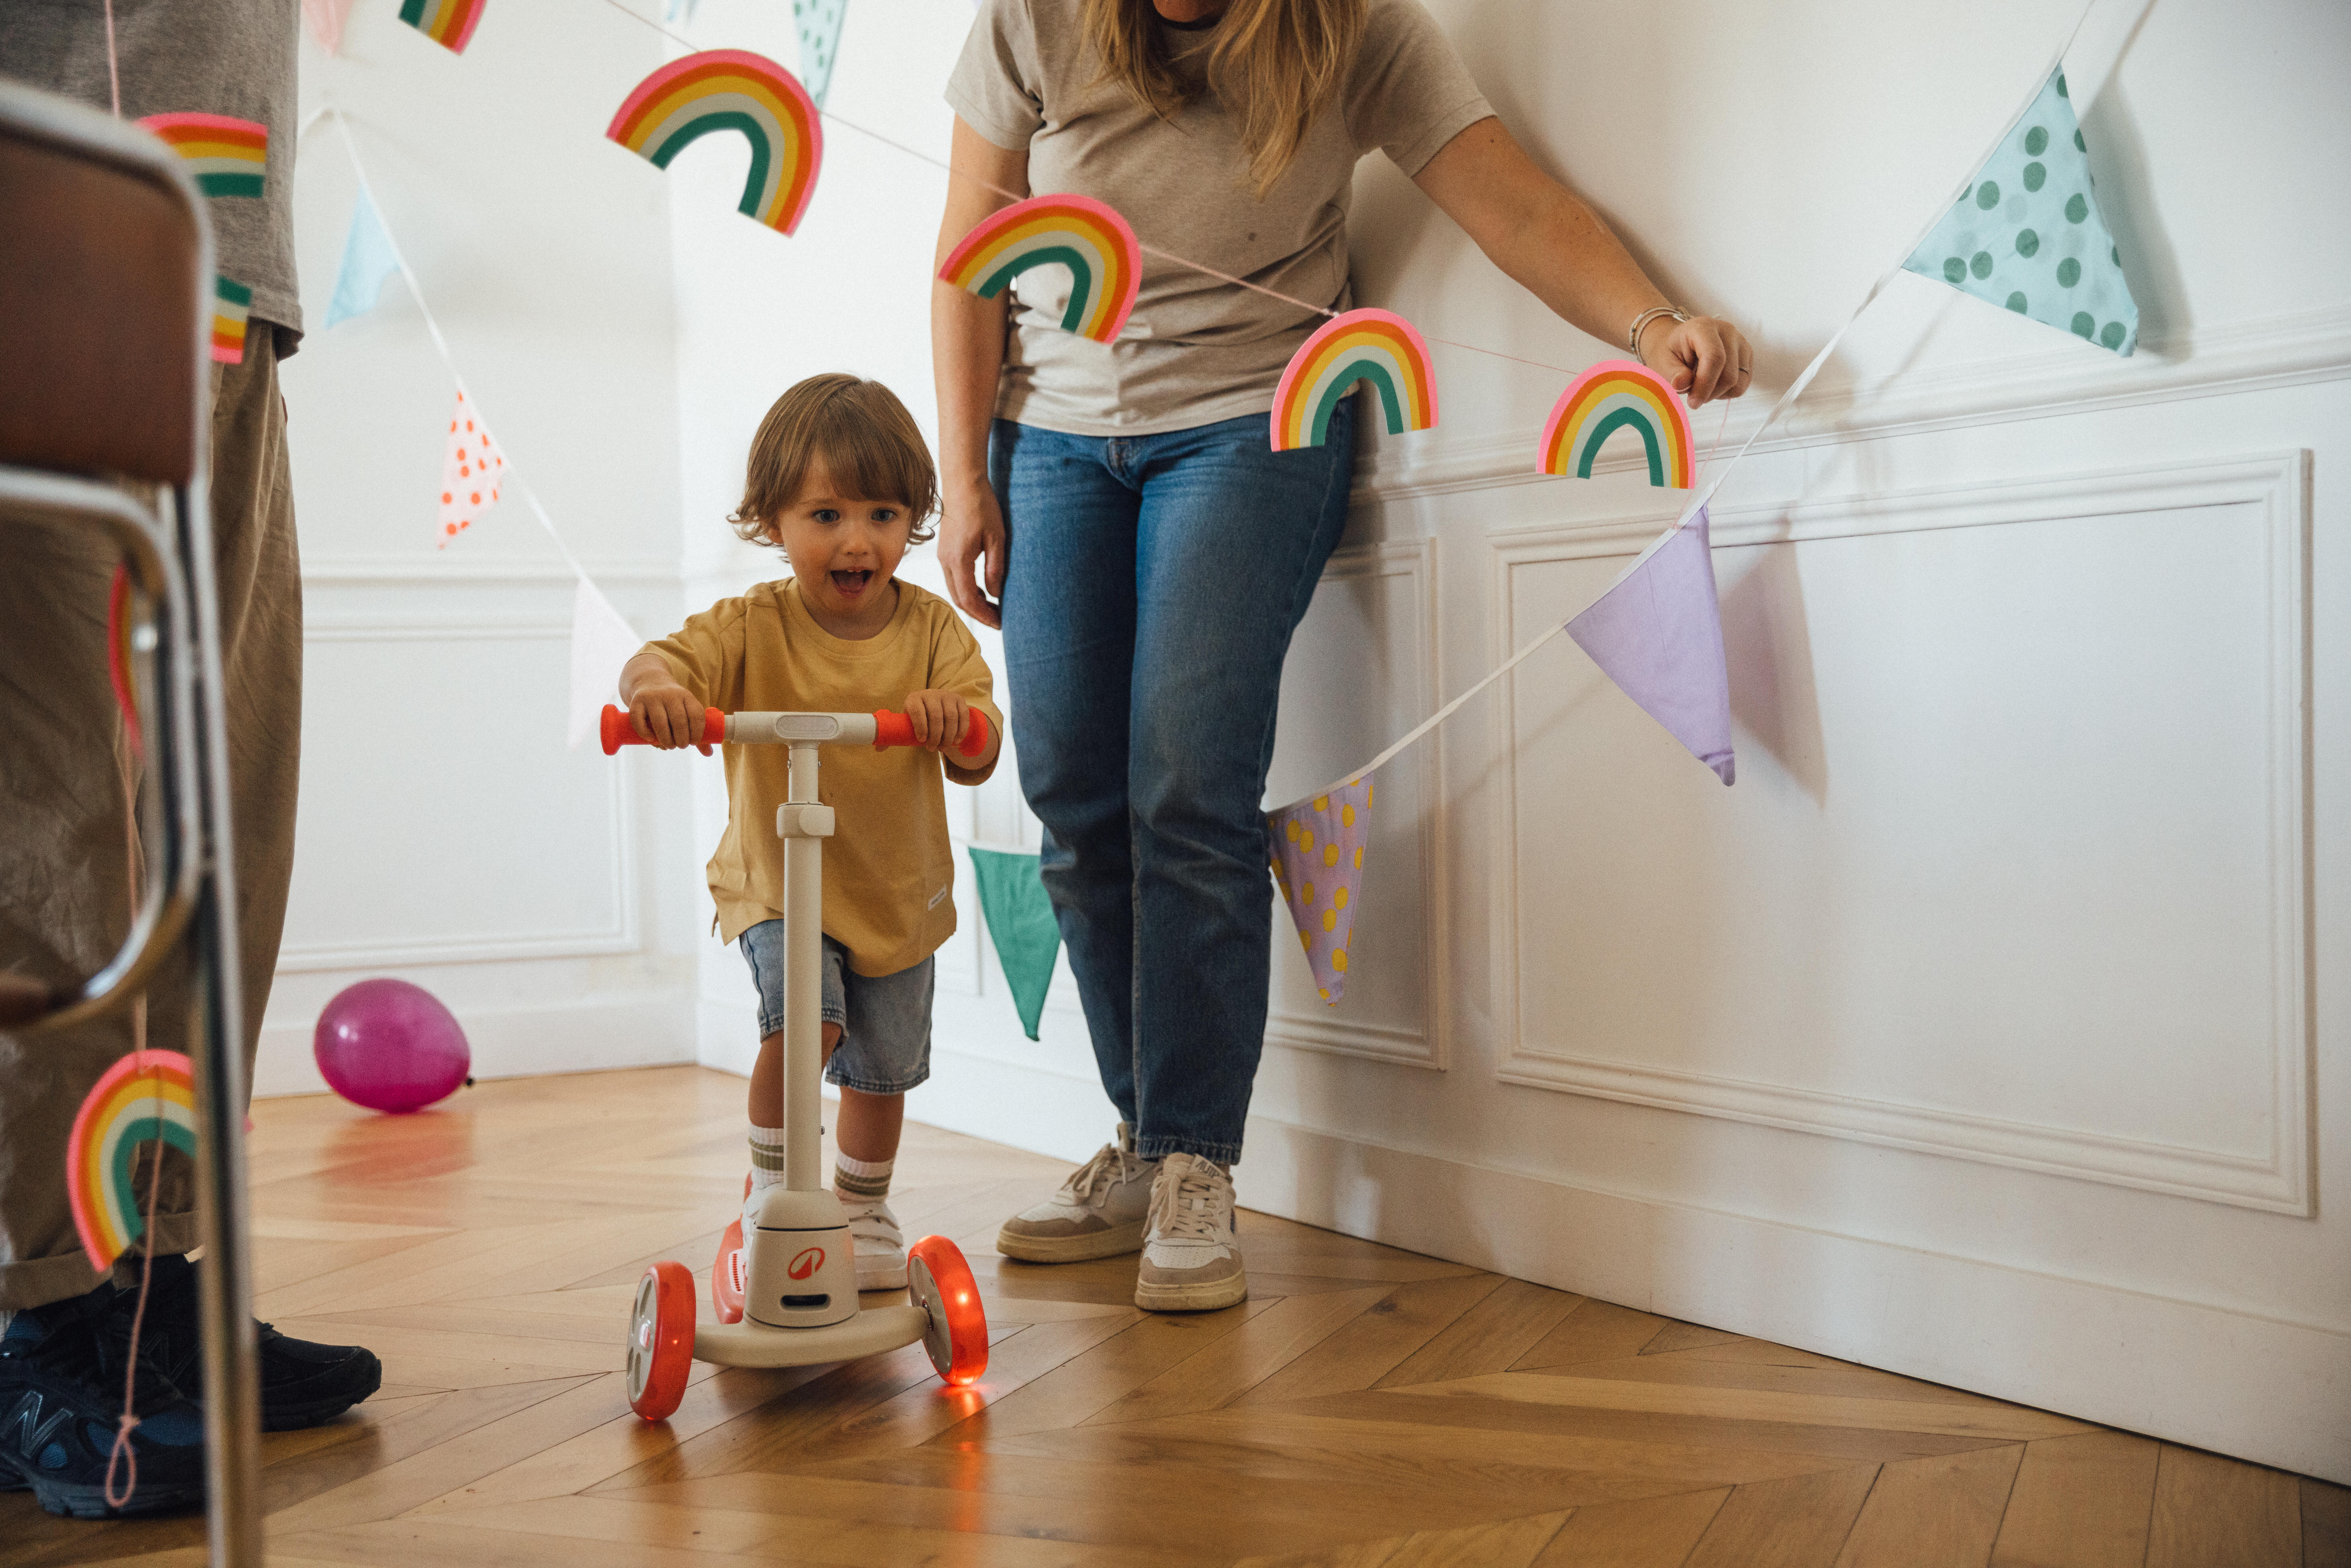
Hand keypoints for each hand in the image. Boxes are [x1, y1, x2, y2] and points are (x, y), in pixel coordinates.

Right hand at [629, 682, 710, 753]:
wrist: (650, 682)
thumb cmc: (672, 704)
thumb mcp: (686, 710)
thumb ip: (696, 731)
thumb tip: (709, 754)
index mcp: (686, 696)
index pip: (696, 715)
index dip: (697, 732)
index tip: (693, 742)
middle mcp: (670, 695)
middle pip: (679, 721)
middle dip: (682, 739)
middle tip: (681, 746)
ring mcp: (652, 697)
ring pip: (660, 722)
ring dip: (666, 739)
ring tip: (669, 746)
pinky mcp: (637, 701)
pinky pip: (639, 720)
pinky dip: (645, 732)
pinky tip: (651, 739)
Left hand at [903, 689, 971, 752]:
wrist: (933, 703)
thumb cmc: (918, 717)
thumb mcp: (907, 720)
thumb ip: (899, 731)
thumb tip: (881, 748)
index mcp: (914, 698)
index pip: (917, 711)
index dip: (920, 727)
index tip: (922, 740)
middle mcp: (931, 694)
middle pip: (936, 716)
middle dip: (935, 736)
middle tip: (932, 748)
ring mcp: (946, 695)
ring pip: (951, 717)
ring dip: (948, 736)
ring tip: (943, 748)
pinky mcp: (959, 699)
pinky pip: (963, 716)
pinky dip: (961, 731)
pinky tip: (956, 742)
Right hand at [937, 474, 1006, 629]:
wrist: (963, 483)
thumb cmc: (982, 506)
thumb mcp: (996, 538)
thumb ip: (995, 568)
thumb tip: (995, 594)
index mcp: (958, 559)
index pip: (969, 599)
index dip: (984, 615)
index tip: (1000, 623)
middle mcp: (946, 561)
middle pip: (959, 599)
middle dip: (978, 614)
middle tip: (999, 620)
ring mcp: (943, 556)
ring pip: (955, 590)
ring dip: (972, 603)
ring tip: (993, 608)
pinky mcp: (945, 551)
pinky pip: (954, 578)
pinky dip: (967, 589)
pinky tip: (983, 591)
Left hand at [1638, 315, 1753, 407]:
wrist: (1679, 343)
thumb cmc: (1671, 352)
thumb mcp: (1662, 362)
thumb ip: (1672, 373)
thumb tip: (1682, 384)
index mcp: (1704, 328)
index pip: (1714, 358)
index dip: (1705, 384)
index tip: (1693, 402)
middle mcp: (1727, 332)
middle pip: (1729, 374)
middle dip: (1710, 393)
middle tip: (1692, 397)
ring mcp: (1741, 343)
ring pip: (1739, 382)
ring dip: (1718, 393)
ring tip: (1701, 387)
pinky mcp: (1747, 356)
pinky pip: (1743, 384)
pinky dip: (1727, 392)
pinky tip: (1712, 384)